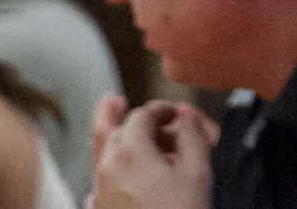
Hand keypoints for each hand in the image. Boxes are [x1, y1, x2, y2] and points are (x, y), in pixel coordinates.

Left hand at [92, 101, 216, 208]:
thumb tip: (185, 120)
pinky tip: (114, 173)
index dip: (162, 108)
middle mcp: (108, 169)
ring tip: (111, 120)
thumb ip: (192, 136)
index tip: (177, 113)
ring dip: (111, 137)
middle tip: (122, 103)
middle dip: (128, 117)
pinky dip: (107, 169)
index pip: (142, 115)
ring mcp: (100, 193)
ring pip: (100, 155)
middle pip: (112, 131)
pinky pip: (98, 183)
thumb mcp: (198, 170)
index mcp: (130, 152)